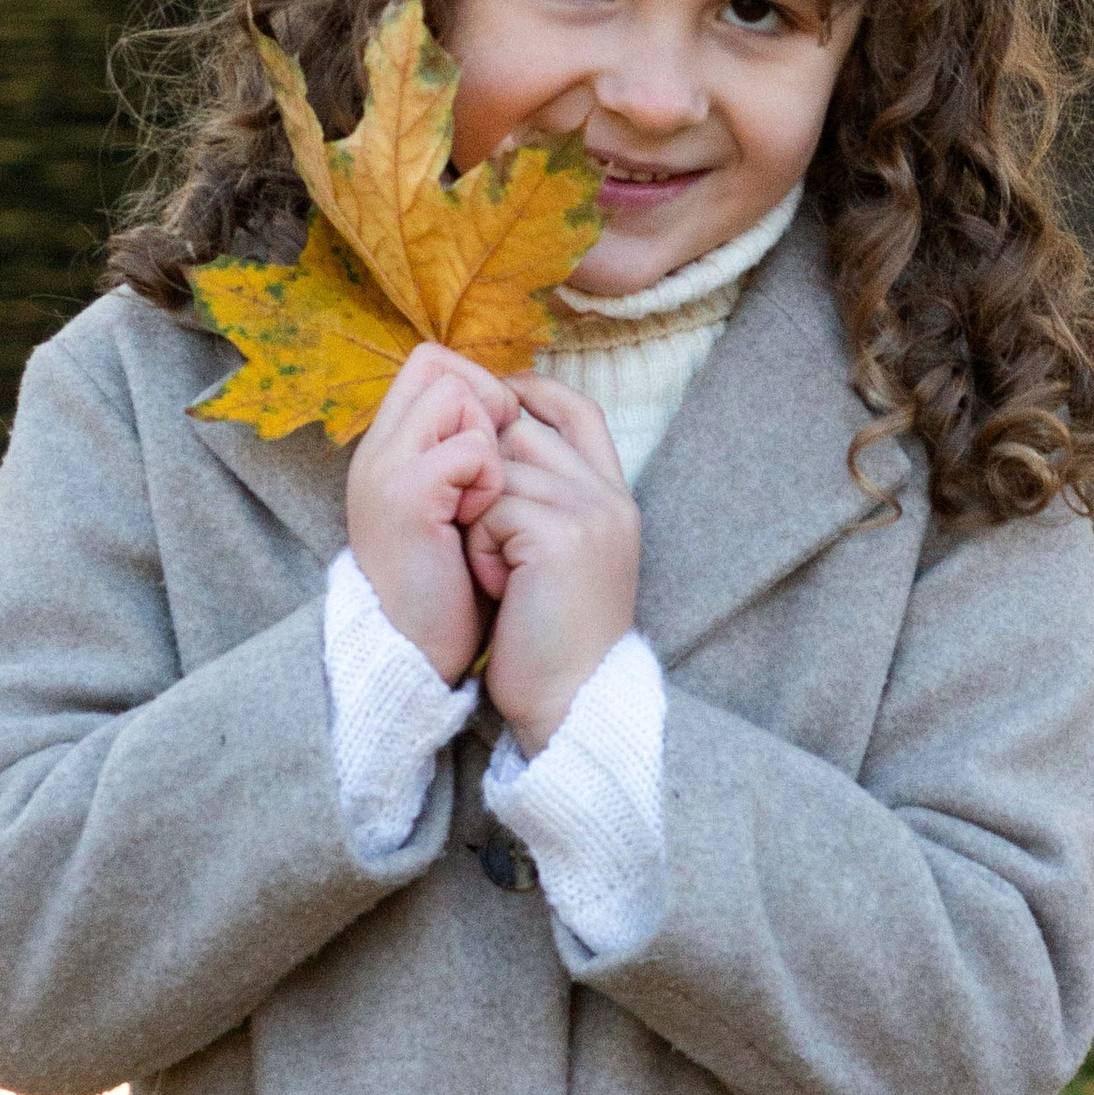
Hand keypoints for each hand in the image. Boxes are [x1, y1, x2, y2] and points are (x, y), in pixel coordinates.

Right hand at [344, 345, 513, 687]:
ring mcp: (387, 469)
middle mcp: (379, 450)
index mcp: (390, 449)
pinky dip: (489, 480)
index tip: (500, 437)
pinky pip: (468, 448)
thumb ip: (466, 454)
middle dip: (484, 402)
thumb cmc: (453, 585)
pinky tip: (479, 524)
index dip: (476, 384)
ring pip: (453, 394)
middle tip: (495, 464)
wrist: (424, 653)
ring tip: (485, 499)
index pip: (430, 363)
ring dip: (489, 442)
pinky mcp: (406, 497)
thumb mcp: (455, 505)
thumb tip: (514, 403)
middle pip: (437, 365)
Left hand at [467, 379, 640, 754]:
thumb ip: (546, 498)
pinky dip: (481, 548)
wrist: (570, 701)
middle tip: (489, 540)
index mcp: (615, 497)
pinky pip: (493, 507)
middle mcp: (610, 497)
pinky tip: (501, 587)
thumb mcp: (560, 555)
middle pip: (524, 433)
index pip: (578, 410)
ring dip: (479, 519)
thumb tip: (494, 438)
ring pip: (500, 470)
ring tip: (499, 572)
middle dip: (485, 474)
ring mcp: (591, 512)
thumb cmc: (549, 638)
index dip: (532, 392)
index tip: (494, 401)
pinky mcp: (562, 535)